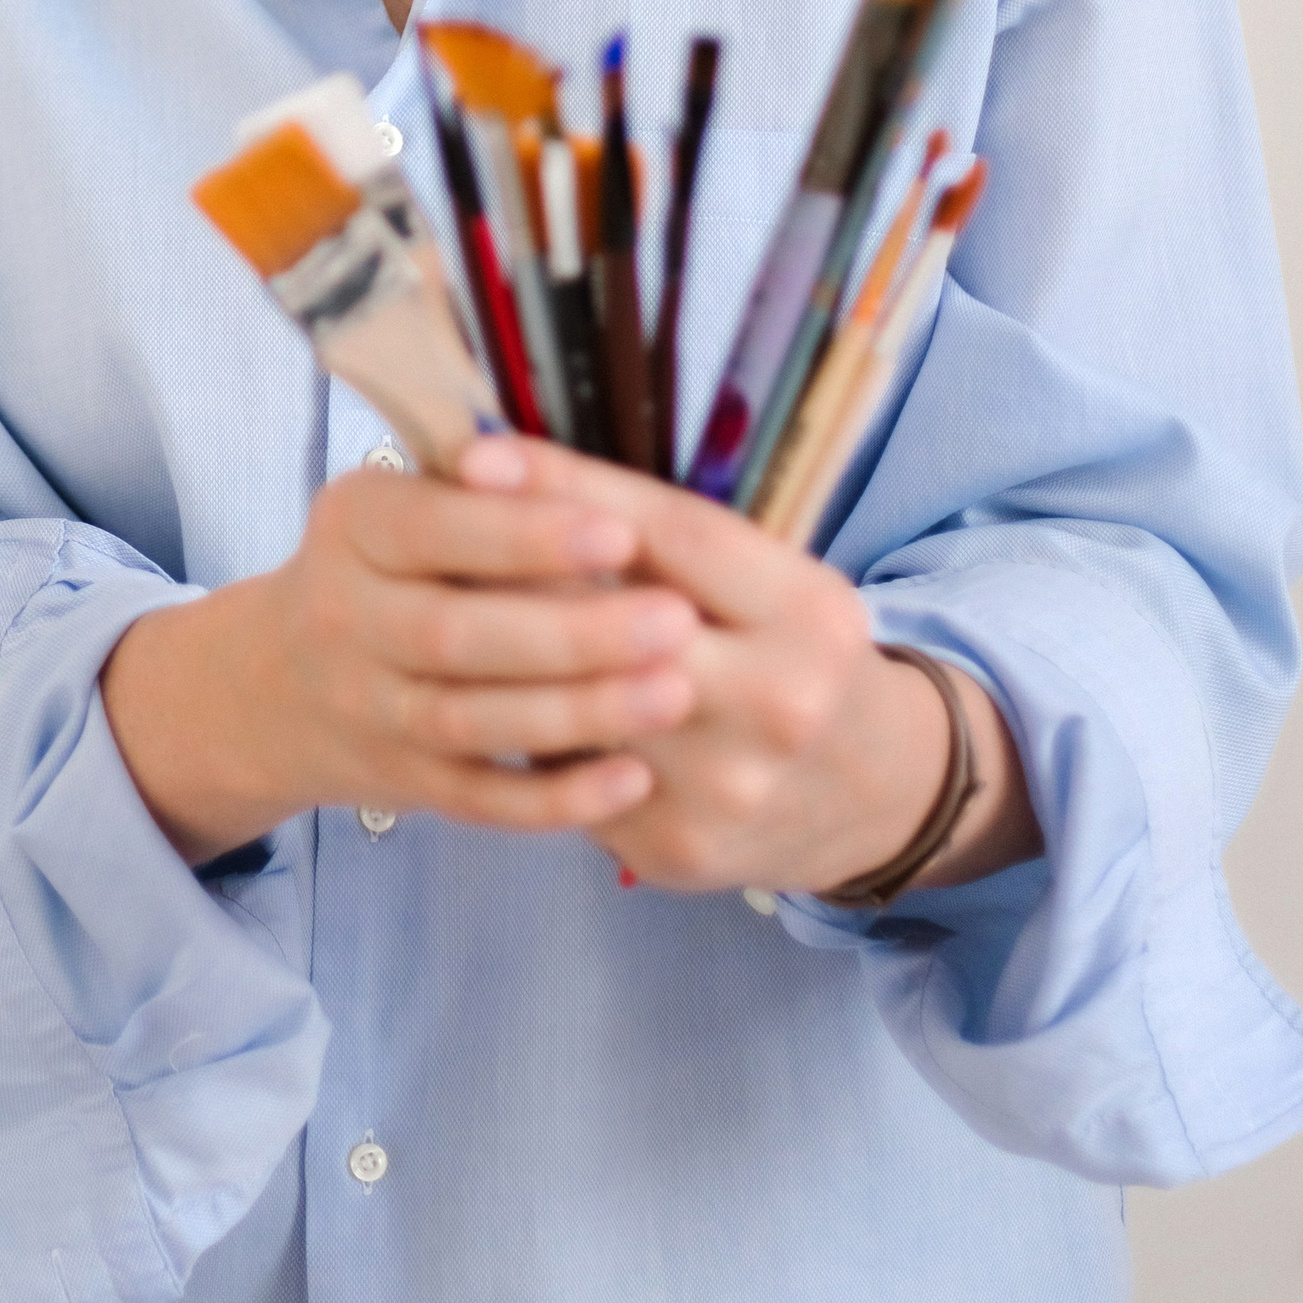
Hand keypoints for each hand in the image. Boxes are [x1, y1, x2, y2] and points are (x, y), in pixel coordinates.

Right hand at [100, 461, 694, 861]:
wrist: (281, 681)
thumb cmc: (390, 562)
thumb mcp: (406, 497)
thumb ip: (486, 485)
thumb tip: (584, 472)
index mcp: (354, 525)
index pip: (433, 526)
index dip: (524, 535)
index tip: (620, 533)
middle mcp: (345, 618)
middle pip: (456, 634)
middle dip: (572, 631)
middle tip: (677, 621)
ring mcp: (369, 710)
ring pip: (472, 721)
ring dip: (578, 713)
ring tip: (676, 693)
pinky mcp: (403, 782)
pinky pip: (480, 801)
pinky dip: (555, 798)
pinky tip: (633, 780)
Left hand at [458, 439, 1040, 897]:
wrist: (872, 791)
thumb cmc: (793, 650)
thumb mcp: (771, 578)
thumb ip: (669, 539)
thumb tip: (525, 471)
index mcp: (809, 611)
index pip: (674, 533)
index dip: (568, 487)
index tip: (477, 454)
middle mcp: (779, 700)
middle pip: (616, 623)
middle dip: (515, 570)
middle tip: (431, 527)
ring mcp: (725, 786)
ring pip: (576, 705)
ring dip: (505, 653)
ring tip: (438, 602)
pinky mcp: (675, 848)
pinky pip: (571, 775)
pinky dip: (524, 728)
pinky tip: (482, 692)